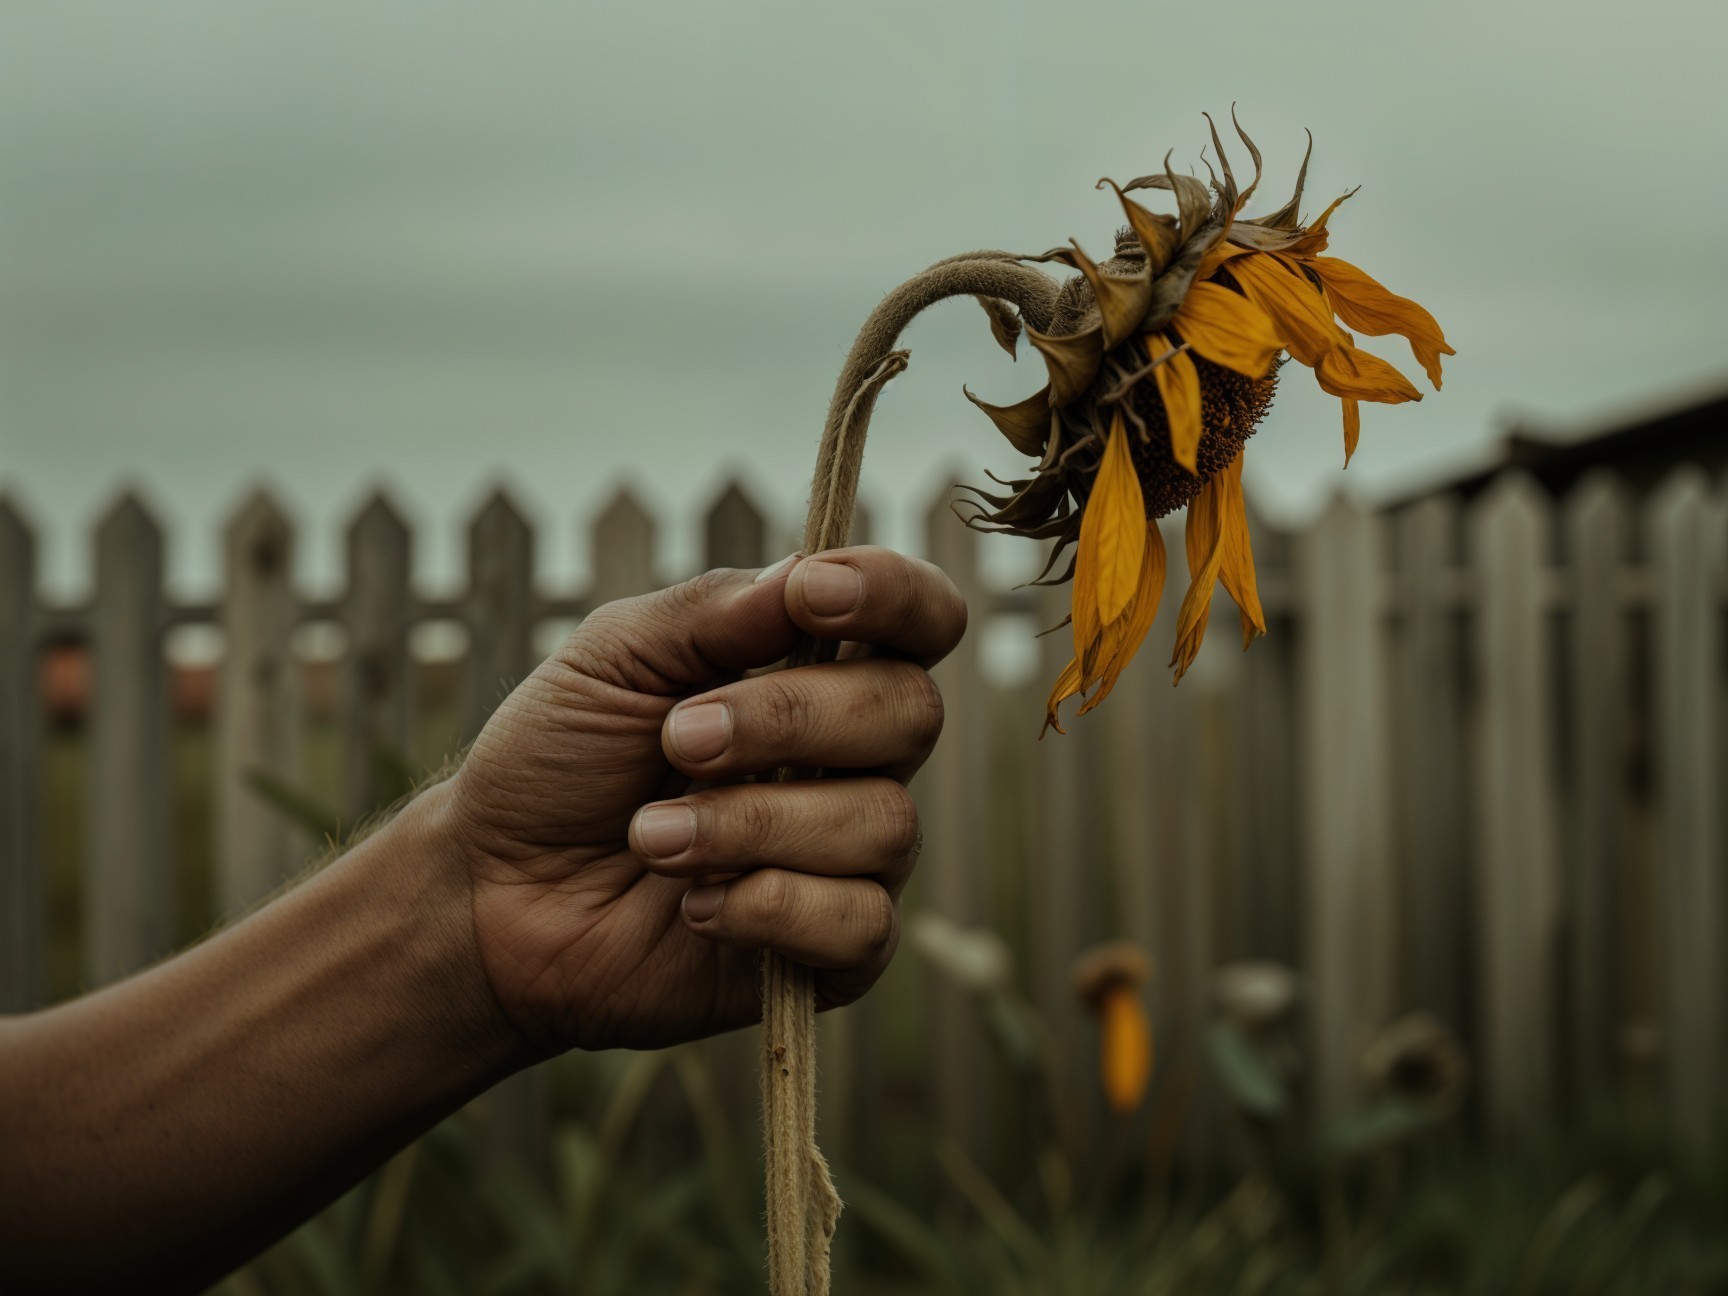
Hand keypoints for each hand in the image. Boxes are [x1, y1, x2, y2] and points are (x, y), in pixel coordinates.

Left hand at [439, 547, 966, 1054]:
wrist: (492, 895)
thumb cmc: (558, 762)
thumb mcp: (614, 655)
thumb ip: (714, 609)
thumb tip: (808, 574)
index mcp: (815, 667)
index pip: (921, 617)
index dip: (894, 595)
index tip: (812, 596)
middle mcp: (853, 757)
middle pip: (911, 712)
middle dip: (789, 719)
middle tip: (677, 741)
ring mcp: (848, 855)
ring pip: (884, 823)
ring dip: (752, 824)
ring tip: (653, 839)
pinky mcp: (832, 951)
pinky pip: (861, 924)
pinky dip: (771, 908)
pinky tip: (696, 905)